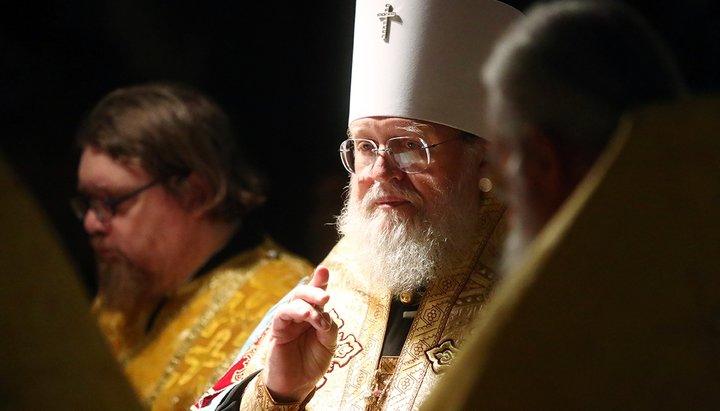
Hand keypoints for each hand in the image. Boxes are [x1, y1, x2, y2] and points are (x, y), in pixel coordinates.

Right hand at [262, 265, 337, 402]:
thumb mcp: (328, 345)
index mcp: (315, 316)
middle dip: (315, 290)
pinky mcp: (277, 330)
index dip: (320, 281)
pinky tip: (307, 317)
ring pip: (294, 301)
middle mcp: (301, 315)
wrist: (296, 385)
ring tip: (316, 315)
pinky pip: (283, 314)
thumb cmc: (312, 363)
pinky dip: (296, 312)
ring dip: (307, 304)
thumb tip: (325, 314)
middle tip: (325, 297)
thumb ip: (329, 328)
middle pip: (304, 293)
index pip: (317, 295)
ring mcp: (289, 321)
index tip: (324, 269)